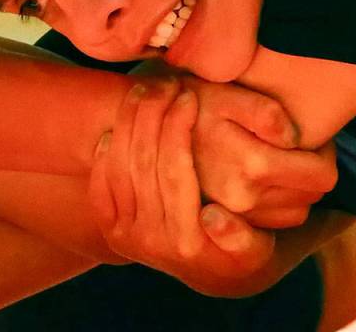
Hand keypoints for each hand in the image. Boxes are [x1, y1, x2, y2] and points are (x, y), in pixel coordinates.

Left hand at [89, 80, 275, 294]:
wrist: (213, 273)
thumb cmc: (243, 248)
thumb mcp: (255, 250)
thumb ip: (240, 238)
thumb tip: (211, 216)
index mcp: (188, 242)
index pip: (175, 171)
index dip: (178, 127)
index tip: (189, 95)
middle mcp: (151, 242)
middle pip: (144, 163)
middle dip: (153, 114)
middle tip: (166, 83)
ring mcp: (126, 236)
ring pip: (119, 167)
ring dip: (129, 122)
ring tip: (145, 90)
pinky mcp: (111, 230)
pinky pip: (100, 184)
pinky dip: (105, 153)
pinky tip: (120, 125)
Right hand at [184, 74, 337, 227]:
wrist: (150, 129)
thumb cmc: (195, 104)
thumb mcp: (230, 95)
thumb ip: (267, 113)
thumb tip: (295, 138)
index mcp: (252, 167)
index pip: (321, 176)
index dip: (326, 154)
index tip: (314, 139)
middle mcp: (245, 200)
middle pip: (310, 197)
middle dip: (311, 172)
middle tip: (297, 146)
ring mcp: (234, 216)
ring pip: (294, 213)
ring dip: (295, 190)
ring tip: (279, 160)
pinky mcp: (225, 224)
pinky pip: (272, 222)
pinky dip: (276, 203)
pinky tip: (260, 177)